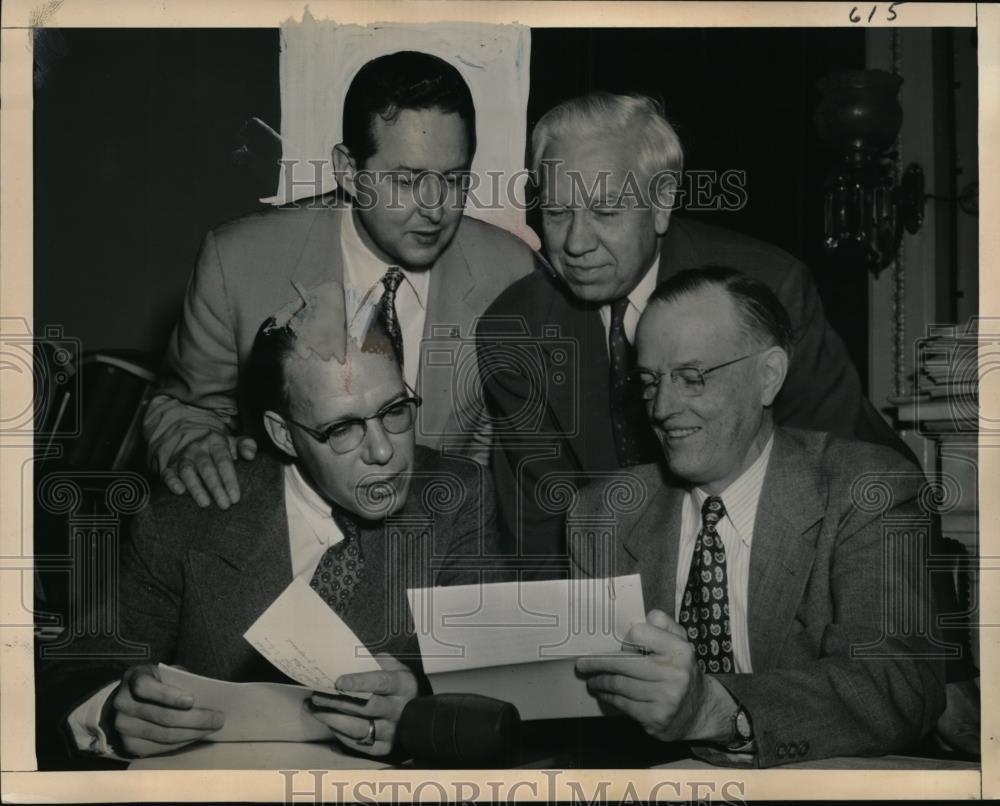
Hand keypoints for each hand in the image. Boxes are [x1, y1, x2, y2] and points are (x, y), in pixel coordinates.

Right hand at [101, 664, 224, 757]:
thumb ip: (180, 679)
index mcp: (133, 678)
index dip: (169, 695)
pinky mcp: (129, 746)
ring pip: (164, 735)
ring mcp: (123, 727)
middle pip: (163, 716)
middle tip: (218, 719)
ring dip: (193, 733)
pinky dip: (182, 743)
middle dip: (195, 719)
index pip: (146, 687)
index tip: (192, 700)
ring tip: (213, 728)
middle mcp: (123, 703)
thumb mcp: (164, 673)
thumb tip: (207, 693)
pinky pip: (160, 748)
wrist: (125, 703)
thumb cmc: (155, 684)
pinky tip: (197, 736)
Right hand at [162, 432, 256, 508]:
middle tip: (225, 505)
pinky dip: (172, 482)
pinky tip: (179, 491)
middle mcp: (197, 449)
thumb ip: (246, 445)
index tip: (235, 497)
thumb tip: (250, 455)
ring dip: (196, 488)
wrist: (184, 433)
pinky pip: (167, 474)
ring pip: (187, 472)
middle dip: (216, 488)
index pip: (224, 461)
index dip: (230, 480)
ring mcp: (182, 457)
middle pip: (207, 468)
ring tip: (205, 504)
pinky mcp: (168, 466)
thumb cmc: (215, 445)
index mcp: (215, 442)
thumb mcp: (231, 440)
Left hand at [307, 656, 417, 756]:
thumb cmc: (399, 686)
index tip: (338, 682)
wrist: (421, 713)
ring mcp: (392, 731)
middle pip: (365, 708)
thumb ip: (375, 661)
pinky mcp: (384, 748)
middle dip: (337, 702)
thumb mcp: (395, 668)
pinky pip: (358, 744)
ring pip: (358, 729)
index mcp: (402, 685)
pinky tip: (329, 722)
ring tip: (314, 710)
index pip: (380, 683)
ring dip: (332, 719)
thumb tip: (348, 658)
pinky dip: (340, 734)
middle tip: (316, 697)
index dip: (359, 682)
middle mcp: (399, 709)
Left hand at [575, 609, 736, 742]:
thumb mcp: (681, 643)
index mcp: (679, 650)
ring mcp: (664, 698)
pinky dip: (609, 698)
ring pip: (619, 685)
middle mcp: (673, 673)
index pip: (639, 635)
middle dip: (597, 664)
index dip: (626, 640)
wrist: (700, 712)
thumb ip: (665, 625)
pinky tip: (604, 694)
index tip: (619, 646)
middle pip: (623, 663)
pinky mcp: (655, 718)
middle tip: (582, 664)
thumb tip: (647, 615)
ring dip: (599, 682)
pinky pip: (623, 704)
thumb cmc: (683, 672)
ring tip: (591, 680)